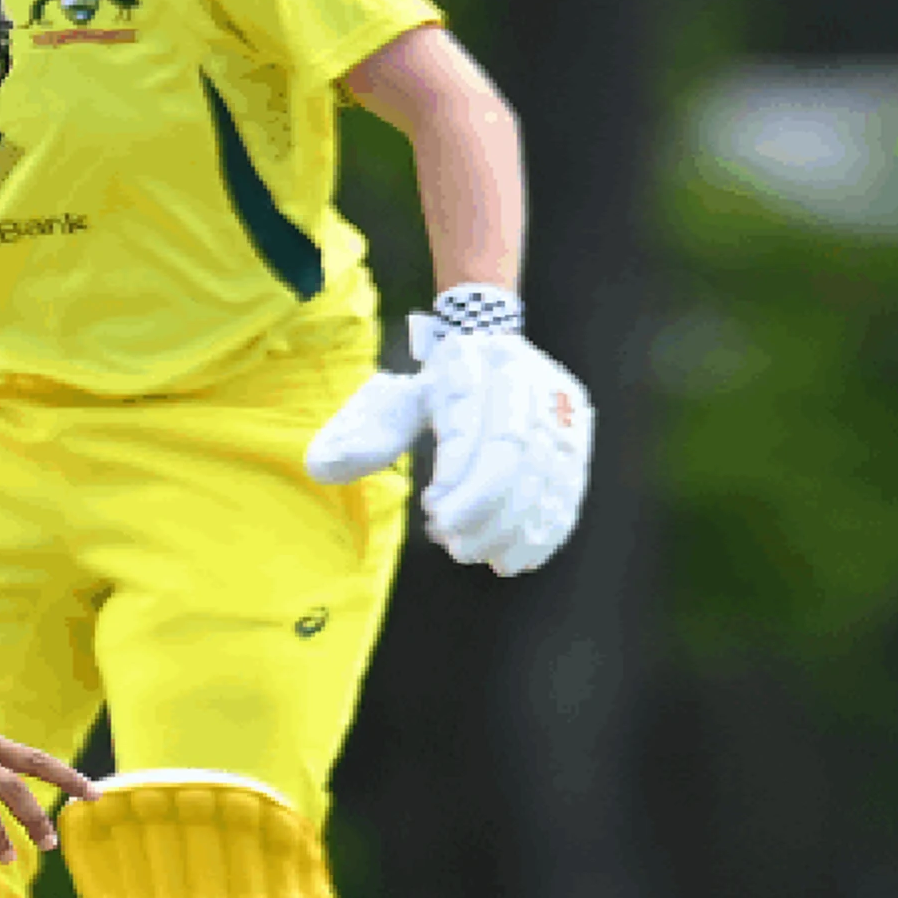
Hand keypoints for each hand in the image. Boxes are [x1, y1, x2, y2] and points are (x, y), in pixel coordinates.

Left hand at [306, 284, 592, 575]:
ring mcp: (560, 409)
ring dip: (515, 529)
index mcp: (479, 371)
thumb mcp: (398, 397)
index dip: (463, 484)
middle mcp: (528, 385)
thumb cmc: (438, 382)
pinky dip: (547, 528)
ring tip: (483, 557)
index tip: (435, 514)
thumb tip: (320, 469)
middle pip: (518, 464)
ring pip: (547, 480)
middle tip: (456, 547)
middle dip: (486, 514)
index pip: (481, 438)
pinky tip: (522, 556)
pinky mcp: (577, 434)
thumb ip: (367, 434)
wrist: (490, 340)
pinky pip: (569, 488)